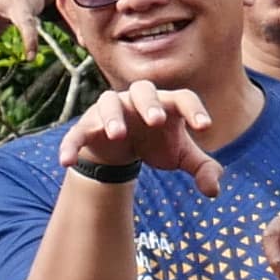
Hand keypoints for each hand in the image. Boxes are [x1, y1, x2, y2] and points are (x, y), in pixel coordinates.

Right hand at [64, 79, 227, 194]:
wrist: (121, 149)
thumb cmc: (157, 144)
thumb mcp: (182, 157)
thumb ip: (203, 168)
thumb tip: (214, 190)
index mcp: (166, 105)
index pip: (182, 98)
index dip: (194, 110)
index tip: (205, 127)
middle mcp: (137, 101)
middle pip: (143, 89)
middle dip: (149, 103)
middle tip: (157, 119)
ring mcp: (111, 111)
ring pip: (109, 103)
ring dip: (113, 116)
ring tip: (118, 135)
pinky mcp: (87, 127)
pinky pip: (76, 133)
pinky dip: (70, 145)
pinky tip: (65, 162)